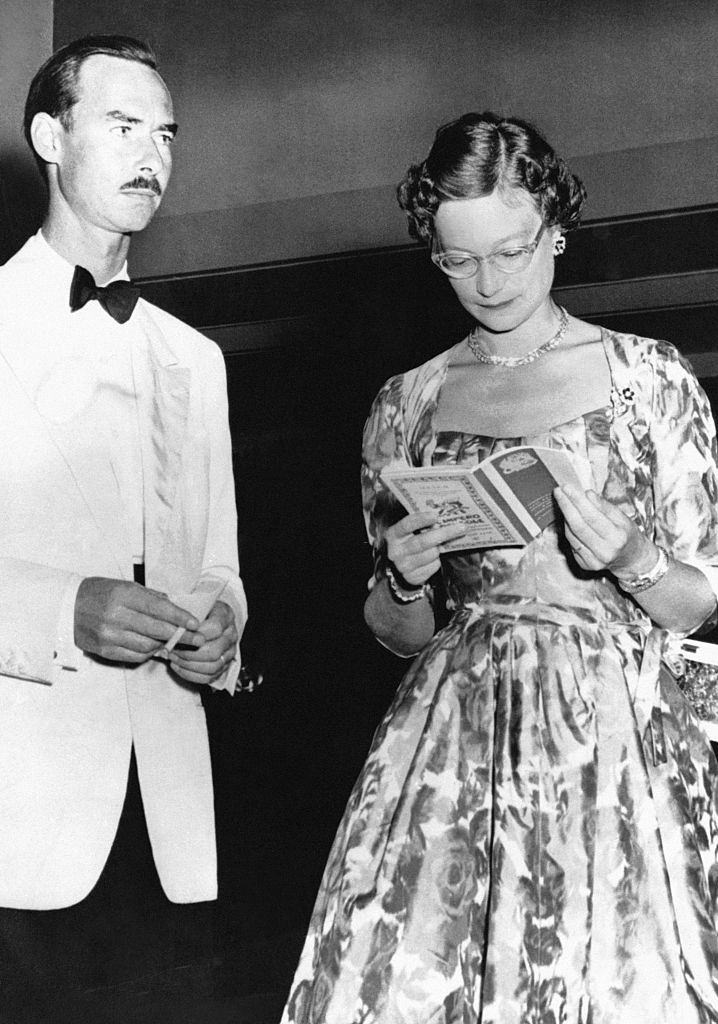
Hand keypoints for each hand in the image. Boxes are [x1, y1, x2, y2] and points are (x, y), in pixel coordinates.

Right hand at [75, 577, 201, 662]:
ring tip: (173, 641)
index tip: (195, 623)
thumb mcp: (125, 585)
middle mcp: (116, 616)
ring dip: (164, 644)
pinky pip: (135, 655)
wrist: (67, 607)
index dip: (179, 617)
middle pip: (156, 629)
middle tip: (198, 639)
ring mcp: (109, 635)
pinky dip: (148, 652)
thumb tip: (177, 607)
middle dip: (181, 636)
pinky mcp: (104, 650)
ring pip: (147, 645)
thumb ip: (151, 596)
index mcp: (123, 595)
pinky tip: (153, 646)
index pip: (158, 608)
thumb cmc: (100, 593)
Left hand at [168, 600, 237, 684]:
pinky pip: (209, 677)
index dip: (196, 634)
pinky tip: (178, 666)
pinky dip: (190, 674)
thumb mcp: (194, 604)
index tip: (179, 634)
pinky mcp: (224, 665)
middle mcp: (231, 635)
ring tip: (173, 658)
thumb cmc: (197, 611)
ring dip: (188, 665)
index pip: (215, 628)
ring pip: (212, 666)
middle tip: (172, 649)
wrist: (205, 619)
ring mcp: (229, 652)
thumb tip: (175, 625)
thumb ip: (187, 612)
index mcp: (226, 615)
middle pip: (214, 652)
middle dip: (189, 653)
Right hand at [384, 511, 465, 586]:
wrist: (401, 566)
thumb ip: (421, 524)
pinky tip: (435, 557)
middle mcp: (396, 551)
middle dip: (443, 534)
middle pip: (422, 541)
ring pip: (431, 554)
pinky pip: (433, 566)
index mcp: (393, 535)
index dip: (421, 519)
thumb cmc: (409, 542)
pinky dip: (437, 561)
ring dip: (440, 548)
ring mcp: (403, 566)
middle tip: (461, 528)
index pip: (406, 525)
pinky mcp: (412, 577)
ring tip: (443, 544)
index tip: (436, 515)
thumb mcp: (409, 531)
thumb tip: (443, 517)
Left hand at [555, 485, 656, 576]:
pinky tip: (568, 518)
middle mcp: (605, 552)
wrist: (630, 559)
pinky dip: (567, 529)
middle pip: (578, 526)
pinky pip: (571, 543)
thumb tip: (587, 494)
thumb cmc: (626, 534)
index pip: (591, 516)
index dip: (577, 501)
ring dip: (565, 516)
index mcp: (617, 538)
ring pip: (571, 535)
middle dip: (565, 506)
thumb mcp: (623, 518)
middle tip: (558, 491)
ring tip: (564, 501)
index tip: (567, 487)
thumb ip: (604, 506)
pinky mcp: (585, 565)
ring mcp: (594, 561)